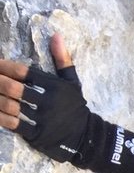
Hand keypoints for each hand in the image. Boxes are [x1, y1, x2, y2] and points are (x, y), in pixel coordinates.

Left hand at [0, 35, 88, 160]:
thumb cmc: (75, 107)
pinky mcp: (37, 134)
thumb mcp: (72, 82)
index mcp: (54, 86)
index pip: (24, 72)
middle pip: (14, 88)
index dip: (5, 66)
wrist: (86, 137)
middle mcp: (47, 102)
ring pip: (11, 106)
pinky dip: (1, 117)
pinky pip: (14, 124)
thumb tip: (56, 35)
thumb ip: (62, 59)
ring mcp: (41, 119)